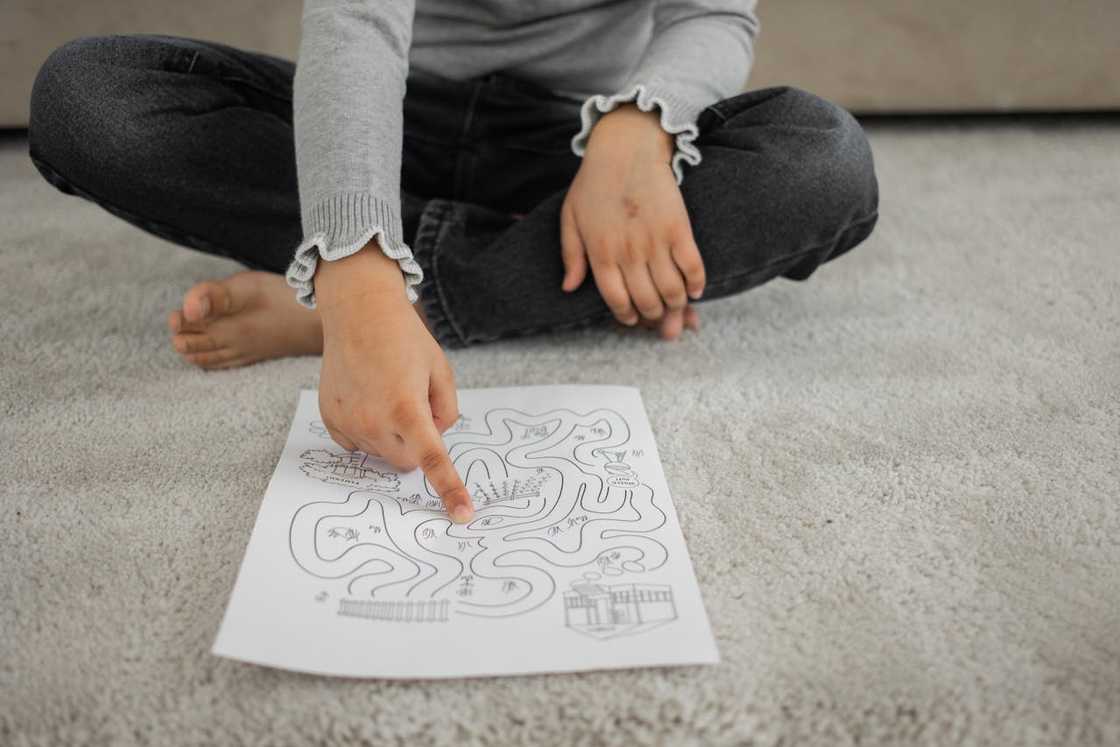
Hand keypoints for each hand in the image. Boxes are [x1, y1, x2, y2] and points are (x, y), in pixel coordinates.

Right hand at [314, 245, 473, 522]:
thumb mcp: (440, 371)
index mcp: (408, 409)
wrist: (358, 312)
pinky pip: (356, 444)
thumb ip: (446, 411)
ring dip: (390, 436)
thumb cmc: (404, 338)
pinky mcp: (330, 419)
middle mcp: (374, 421)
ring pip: (380, 454)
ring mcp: (348, 422)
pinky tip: (366, 398)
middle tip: (414, 407)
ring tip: (387, 393)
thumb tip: (435, 438)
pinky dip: (367, 430)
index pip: (433, 461)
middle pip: (406, 462)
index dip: (450, 490)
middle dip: (417, 445)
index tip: (462, 516)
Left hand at [560, 104, 705, 340]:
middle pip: (647, 301)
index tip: (633, 319)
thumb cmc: (594, 182)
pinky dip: (697, 284)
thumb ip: (570, 255)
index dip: (627, 315)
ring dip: (677, 307)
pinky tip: (696, 291)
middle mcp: (628, 253)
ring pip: (671, 290)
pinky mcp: (679, 228)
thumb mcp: (570, 218)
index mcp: (601, 253)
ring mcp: (655, 241)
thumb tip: (569, 288)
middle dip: (655, 317)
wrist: (626, 148)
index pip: (616, 300)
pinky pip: (692, 266)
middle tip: (659, 319)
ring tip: (678, 309)